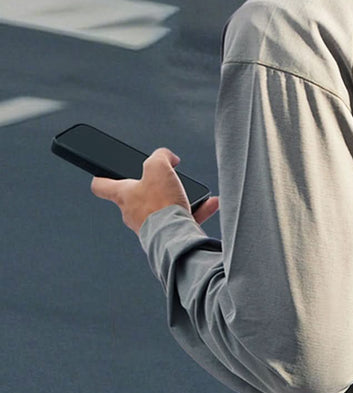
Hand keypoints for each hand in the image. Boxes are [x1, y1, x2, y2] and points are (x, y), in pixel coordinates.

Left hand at [90, 147, 219, 233]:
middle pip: (136, 197)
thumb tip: (168, 157)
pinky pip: (182, 219)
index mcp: (124, 196)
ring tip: (190, 192)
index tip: (105, 175)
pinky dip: (196, 210)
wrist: (176, 237)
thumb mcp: (158, 166)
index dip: (102, 177)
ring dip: (176, 198)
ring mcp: (150, 227)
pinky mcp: (167, 235)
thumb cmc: (161, 204)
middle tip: (164, 180)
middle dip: (150, 187)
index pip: (101, 186)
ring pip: (162, 208)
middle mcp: (133, 214)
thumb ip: (160, 156)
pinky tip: (211, 203)